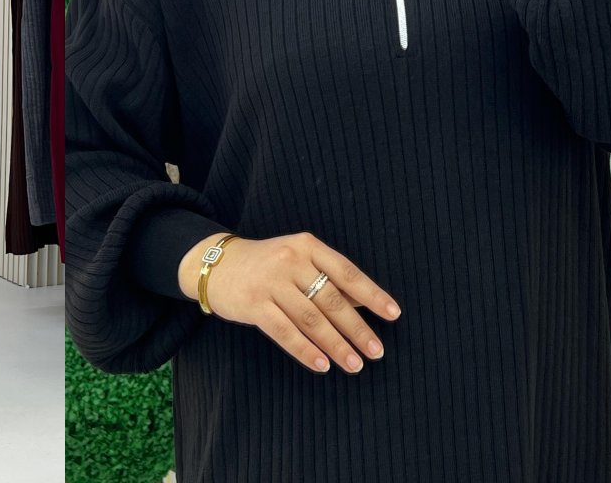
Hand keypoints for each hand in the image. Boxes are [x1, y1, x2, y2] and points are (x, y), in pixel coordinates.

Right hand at [178, 231, 401, 374]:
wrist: (217, 265)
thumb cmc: (267, 264)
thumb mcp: (296, 258)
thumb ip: (326, 278)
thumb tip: (365, 305)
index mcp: (305, 245)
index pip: (345, 271)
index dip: (371, 294)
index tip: (393, 314)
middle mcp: (289, 260)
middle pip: (331, 299)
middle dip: (357, 328)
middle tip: (376, 351)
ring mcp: (270, 282)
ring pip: (311, 319)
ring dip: (336, 345)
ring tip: (355, 364)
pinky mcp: (254, 304)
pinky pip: (285, 332)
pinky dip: (306, 350)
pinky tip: (322, 365)